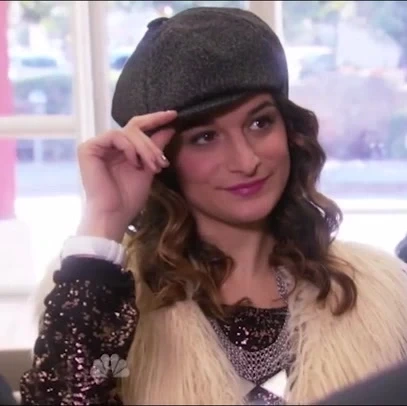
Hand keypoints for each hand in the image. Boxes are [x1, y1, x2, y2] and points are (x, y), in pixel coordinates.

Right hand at [76, 110, 177, 241]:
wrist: (114, 214)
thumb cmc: (130, 197)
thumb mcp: (149, 168)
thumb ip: (156, 147)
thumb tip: (170, 127)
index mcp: (120, 149)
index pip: (137, 128)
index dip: (155, 119)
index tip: (173, 114)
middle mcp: (107, 145)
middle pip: (134, 128)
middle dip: (151, 143)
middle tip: (161, 160)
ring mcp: (97, 146)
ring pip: (127, 132)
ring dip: (144, 148)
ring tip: (152, 165)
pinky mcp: (88, 148)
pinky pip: (115, 136)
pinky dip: (129, 148)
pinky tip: (134, 162)